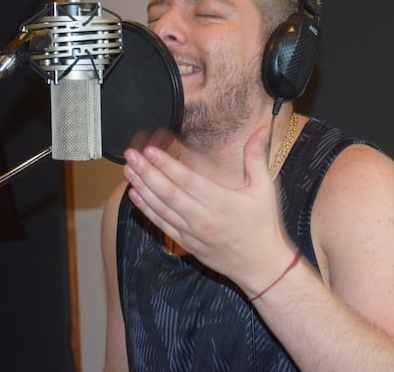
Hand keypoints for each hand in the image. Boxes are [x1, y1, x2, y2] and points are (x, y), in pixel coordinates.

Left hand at [122, 126, 294, 294]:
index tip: (150, 150)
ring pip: (160, 208)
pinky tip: (135, 196)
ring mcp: (192, 232)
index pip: (187, 180)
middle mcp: (203, 218)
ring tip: (128, 170)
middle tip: (131, 155)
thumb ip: (256, 157)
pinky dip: (146, 210)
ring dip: (142, 188)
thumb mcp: (265, 189)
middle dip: (146, 172)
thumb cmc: (263, 225)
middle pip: (167, 192)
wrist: (260, 265)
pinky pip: (162, 224)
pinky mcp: (186, 243)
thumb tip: (261, 129)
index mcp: (221, 202)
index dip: (166, 165)